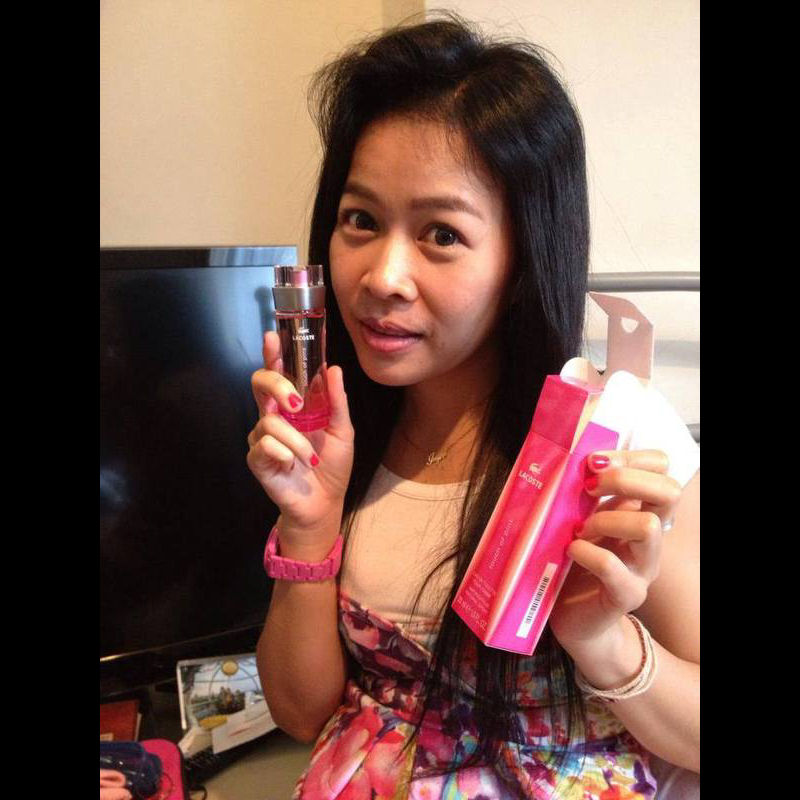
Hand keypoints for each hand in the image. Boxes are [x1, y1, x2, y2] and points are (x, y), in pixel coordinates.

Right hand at [246, 331, 354, 548]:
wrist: (325, 502)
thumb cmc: (331, 465)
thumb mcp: (342, 429)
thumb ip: (336, 400)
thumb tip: (333, 368)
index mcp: (293, 405)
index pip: (278, 372)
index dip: (273, 353)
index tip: (273, 336)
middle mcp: (273, 416)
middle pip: (259, 383)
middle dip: (276, 385)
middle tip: (296, 402)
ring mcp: (262, 437)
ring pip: (268, 421)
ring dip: (295, 439)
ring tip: (310, 457)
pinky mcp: (257, 459)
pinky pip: (264, 446)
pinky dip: (284, 453)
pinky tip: (294, 464)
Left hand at [548, 449, 681, 651]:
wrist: (575, 618)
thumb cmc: (576, 560)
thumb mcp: (580, 516)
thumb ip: (585, 492)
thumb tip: (572, 457)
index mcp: (640, 509)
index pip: (661, 468)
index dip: (632, 456)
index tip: (593, 462)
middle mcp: (651, 536)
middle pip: (668, 491)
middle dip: (625, 479)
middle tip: (587, 488)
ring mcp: (643, 567)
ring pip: (648, 527)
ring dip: (606, 520)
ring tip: (578, 529)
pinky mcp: (626, 595)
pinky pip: (613, 566)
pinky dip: (587, 552)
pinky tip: (570, 550)